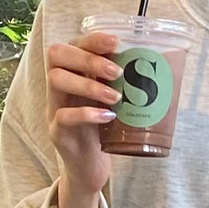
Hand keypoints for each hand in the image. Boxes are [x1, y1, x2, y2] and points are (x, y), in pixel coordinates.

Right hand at [46, 31, 122, 195]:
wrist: (90, 168)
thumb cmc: (103, 130)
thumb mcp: (111, 101)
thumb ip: (120, 83)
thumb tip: (154, 62)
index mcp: (71, 74)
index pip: (71, 44)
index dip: (91, 39)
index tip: (116, 41)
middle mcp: (58, 87)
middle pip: (56, 55)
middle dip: (89, 58)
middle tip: (117, 72)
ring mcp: (54, 108)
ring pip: (56, 80)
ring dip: (89, 85)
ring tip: (116, 98)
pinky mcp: (57, 133)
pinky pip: (63, 116)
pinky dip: (86, 114)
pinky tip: (108, 117)